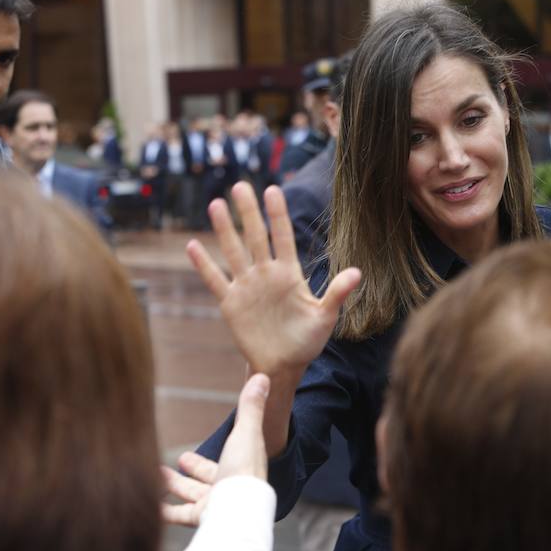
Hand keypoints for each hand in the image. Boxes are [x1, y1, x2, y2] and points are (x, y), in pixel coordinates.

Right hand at [161, 373, 272, 526]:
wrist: (238, 508)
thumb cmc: (244, 469)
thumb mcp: (246, 431)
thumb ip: (251, 406)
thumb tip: (264, 376)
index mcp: (241, 466)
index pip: (225, 458)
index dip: (208, 456)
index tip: (189, 453)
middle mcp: (229, 486)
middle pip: (207, 479)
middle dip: (191, 471)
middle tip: (177, 460)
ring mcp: (215, 503)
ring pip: (191, 494)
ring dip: (173, 485)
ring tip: (154, 475)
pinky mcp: (202, 517)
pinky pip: (179, 514)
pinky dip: (165, 510)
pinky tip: (151, 504)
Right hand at [186, 182, 359, 376]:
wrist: (284, 364)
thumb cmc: (308, 340)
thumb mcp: (325, 317)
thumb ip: (337, 293)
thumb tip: (357, 272)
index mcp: (289, 273)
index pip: (282, 237)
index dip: (278, 214)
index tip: (273, 189)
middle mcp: (266, 274)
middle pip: (255, 237)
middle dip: (248, 212)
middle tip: (240, 186)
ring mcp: (247, 286)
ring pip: (233, 252)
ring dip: (224, 230)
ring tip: (216, 204)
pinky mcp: (231, 303)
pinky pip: (215, 280)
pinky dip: (204, 265)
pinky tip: (192, 246)